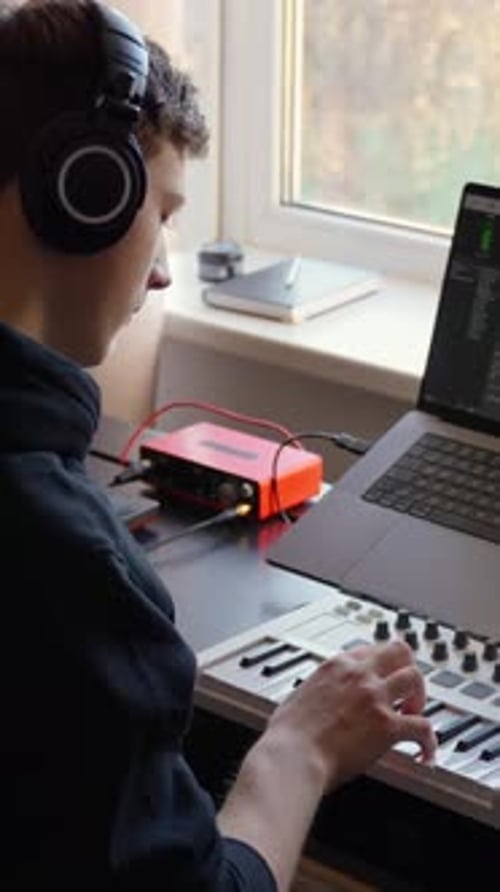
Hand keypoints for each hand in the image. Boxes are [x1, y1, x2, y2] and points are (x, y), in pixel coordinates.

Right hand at [265, 639, 436, 792]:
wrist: (293, 756)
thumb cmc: (288, 734)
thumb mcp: (299, 695)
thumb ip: (317, 690)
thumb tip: (316, 699)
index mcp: (337, 665)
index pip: (371, 650)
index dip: (382, 663)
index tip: (383, 675)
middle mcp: (359, 675)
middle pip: (399, 651)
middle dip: (408, 667)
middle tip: (407, 688)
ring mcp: (376, 698)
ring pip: (415, 679)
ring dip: (420, 697)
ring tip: (415, 714)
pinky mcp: (387, 726)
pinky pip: (423, 727)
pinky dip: (429, 741)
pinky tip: (426, 752)